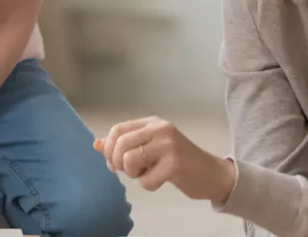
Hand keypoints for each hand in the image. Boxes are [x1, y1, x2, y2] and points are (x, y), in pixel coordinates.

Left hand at [95, 116, 236, 202]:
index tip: (111, 163)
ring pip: (130, 160)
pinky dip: (149, 185)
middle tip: (127, 172)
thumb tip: (96, 144)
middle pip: (121, 144)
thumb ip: (125, 145)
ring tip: (146, 173)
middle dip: (117, 163)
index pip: (118, 129)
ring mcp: (168, 144)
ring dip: (133, 174)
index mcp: (152, 122)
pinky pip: (146, 181)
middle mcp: (160, 128)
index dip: (109, 149)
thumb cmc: (178, 161)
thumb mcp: (150, 147)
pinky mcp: (175, 163)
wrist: (211, 173)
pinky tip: (161, 180)